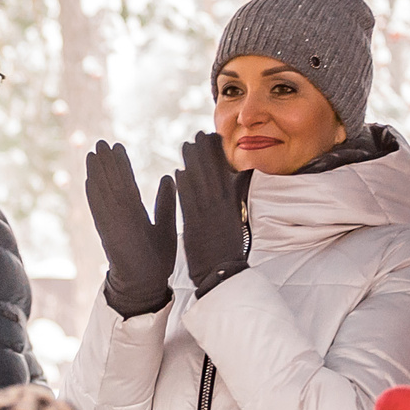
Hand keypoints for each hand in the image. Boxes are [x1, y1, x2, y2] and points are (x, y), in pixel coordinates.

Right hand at [84, 141, 176, 317]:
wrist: (148, 285)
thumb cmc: (156, 259)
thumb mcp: (164, 225)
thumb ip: (164, 203)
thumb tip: (169, 178)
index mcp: (132, 214)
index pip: (126, 184)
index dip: (121, 166)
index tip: (117, 146)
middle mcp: (120, 217)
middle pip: (111, 185)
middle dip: (106, 163)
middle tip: (99, 141)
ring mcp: (113, 225)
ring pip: (104, 195)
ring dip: (98, 174)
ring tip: (92, 153)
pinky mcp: (110, 235)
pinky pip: (100, 212)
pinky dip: (94, 196)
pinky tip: (88, 180)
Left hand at [175, 131, 252, 296]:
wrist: (223, 276)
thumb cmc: (224, 253)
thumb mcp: (231, 224)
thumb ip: (229, 203)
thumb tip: (231, 184)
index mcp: (229, 208)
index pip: (224, 175)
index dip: (217, 156)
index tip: (211, 138)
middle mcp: (221, 209)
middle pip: (213, 175)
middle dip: (206, 153)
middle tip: (198, 133)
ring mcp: (209, 217)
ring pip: (201, 184)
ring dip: (194, 163)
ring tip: (186, 144)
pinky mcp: (196, 228)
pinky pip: (190, 204)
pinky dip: (185, 188)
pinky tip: (179, 173)